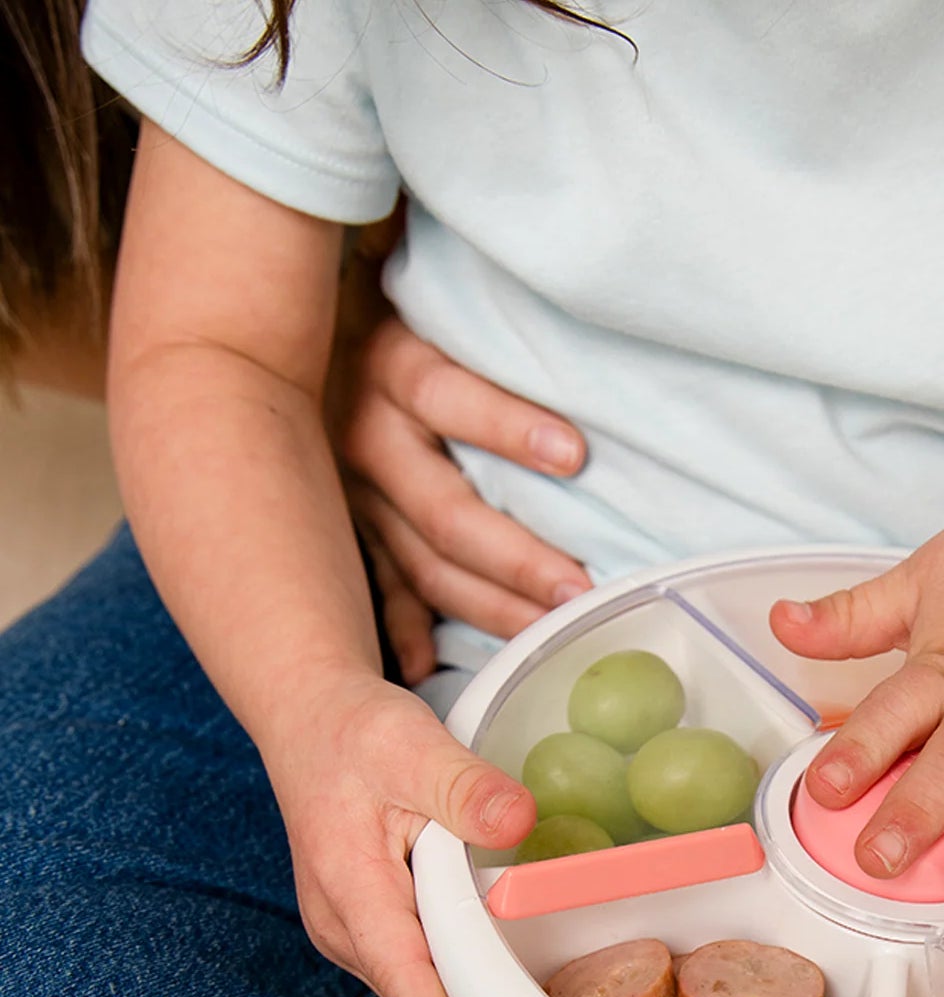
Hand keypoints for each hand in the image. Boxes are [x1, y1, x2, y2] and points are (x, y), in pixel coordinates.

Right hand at [264, 672, 534, 996]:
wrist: (309, 720)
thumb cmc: (355, 732)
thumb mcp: (413, 744)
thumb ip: (466, 787)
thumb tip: (518, 821)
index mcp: (348, 884)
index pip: (400, 970)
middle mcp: (341, 923)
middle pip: (415, 990)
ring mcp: (350, 929)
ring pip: (415, 981)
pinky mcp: (367, 924)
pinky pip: (415, 962)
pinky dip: (456, 976)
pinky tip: (504, 985)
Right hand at [334, 314, 592, 682]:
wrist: (270, 322)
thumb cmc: (386, 301)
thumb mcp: (425, 289)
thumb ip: (478, 308)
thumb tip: (563, 300)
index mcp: (387, 365)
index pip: (448, 394)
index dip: (508, 425)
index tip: (576, 455)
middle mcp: (362, 434)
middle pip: (443, 506)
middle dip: (515, 554)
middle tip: (578, 589)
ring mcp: (350, 491)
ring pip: (421, 560)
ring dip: (485, 602)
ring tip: (548, 632)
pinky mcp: (344, 523)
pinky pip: (377, 585)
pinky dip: (401, 626)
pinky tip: (428, 665)